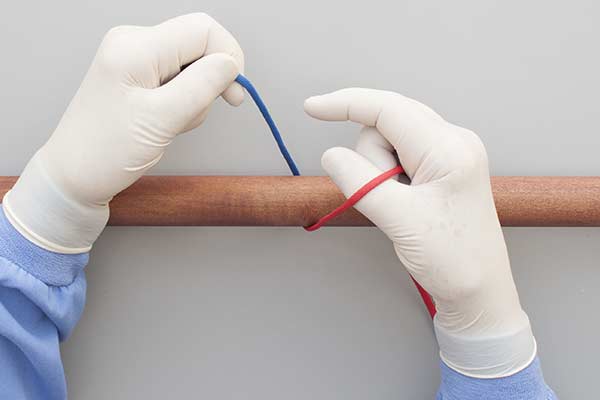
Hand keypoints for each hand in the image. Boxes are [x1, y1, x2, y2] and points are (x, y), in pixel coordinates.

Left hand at [3, 13, 243, 252]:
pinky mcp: (139, 77)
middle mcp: (135, 44)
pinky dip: (183, 103)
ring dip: (195, 98)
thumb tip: (231, 64)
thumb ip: (201, 87)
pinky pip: (178, 80)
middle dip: (208, 82)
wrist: (75, 175)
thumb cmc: (107, 151)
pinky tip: (166, 122)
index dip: (228, 56)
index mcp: (136, 47)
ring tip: (171, 124)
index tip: (234, 93)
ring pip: (192, 66)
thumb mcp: (161, 119)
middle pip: (198, 46)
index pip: (203, 30)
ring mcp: (136, 60)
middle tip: (195, 115)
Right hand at [304, 88, 534, 377]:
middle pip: (387, 124)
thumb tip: (330, 154)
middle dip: (371, 156)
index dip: (346, 103)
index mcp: (449, 148)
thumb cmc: (451, 260)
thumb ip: (360, 182)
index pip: (388, 109)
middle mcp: (452, 141)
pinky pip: (399, 157)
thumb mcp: (400, 220)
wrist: (480, 292)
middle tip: (386, 198)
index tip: (311, 108)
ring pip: (389, 141)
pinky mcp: (441, 169)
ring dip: (380, 171)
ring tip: (401, 207)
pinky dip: (387, 175)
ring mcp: (449, 154)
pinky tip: (403, 201)